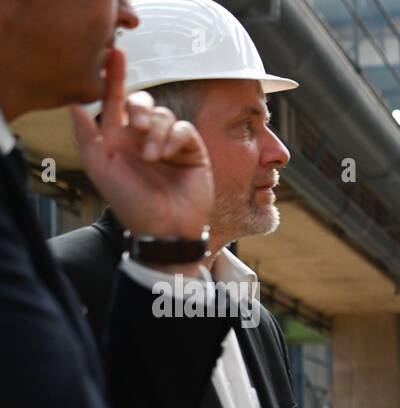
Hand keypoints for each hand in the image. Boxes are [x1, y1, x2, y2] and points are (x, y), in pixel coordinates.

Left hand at [70, 48, 212, 244]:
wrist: (165, 228)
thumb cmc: (130, 203)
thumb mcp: (100, 168)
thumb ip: (86, 135)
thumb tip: (75, 103)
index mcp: (118, 139)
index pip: (115, 100)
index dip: (114, 77)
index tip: (115, 54)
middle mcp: (143, 138)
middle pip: (143, 102)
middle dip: (140, 106)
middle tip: (137, 124)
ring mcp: (168, 144)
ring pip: (163, 115)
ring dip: (156, 132)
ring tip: (152, 157)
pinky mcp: (192, 151)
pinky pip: (183, 128)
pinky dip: (174, 137)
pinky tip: (168, 154)